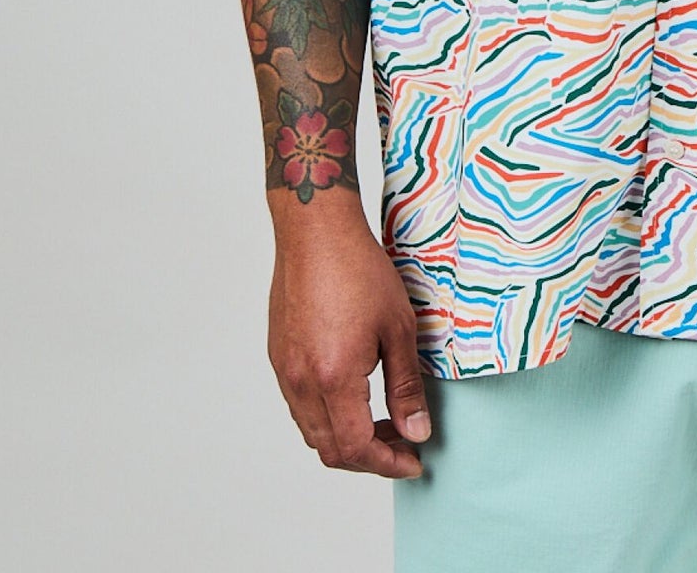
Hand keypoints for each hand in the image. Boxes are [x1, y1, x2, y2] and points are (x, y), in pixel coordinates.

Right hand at [266, 189, 431, 478]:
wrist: (316, 233)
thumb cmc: (358, 270)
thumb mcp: (399, 328)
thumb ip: (406, 387)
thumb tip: (417, 432)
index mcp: (333, 379)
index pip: (357, 448)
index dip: (387, 464)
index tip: (413, 461)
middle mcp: (301, 383)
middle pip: (331, 449)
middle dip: (370, 458)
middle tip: (403, 444)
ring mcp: (285, 371)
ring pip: (313, 431)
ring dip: (347, 438)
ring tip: (384, 421)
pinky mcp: (279, 356)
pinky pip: (301, 406)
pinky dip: (328, 417)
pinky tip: (355, 395)